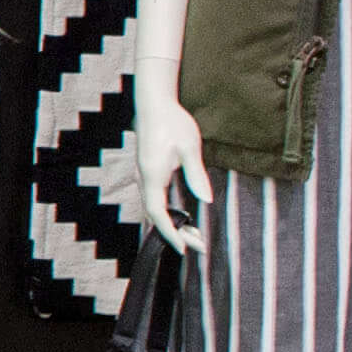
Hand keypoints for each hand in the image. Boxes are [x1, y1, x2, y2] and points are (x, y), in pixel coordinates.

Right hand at [129, 68, 206, 238]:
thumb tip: (206, 200)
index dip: (170, 232)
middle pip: (155, 215)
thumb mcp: (190, 148)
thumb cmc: (173, 122)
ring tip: (195, 234)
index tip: (184, 248)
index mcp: (153, 175)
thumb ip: (196, 175)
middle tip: (199, 246)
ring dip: (173, 224)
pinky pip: (155, 199)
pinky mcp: (148, 172)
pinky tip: (182, 216)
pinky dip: (168, 213)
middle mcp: (145, 178)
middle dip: (176, 233)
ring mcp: (144, 175)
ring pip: (154, 208)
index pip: (158, 212)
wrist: (154, 103)